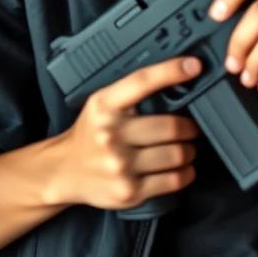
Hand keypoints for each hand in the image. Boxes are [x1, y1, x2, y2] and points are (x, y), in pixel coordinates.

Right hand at [50, 56, 200, 210]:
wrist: (64, 170)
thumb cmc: (90, 134)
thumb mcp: (101, 105)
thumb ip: (132, 94)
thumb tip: (178, 79)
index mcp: (103, 106)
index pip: (141, 81)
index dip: (171, 71)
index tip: (194, 66)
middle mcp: (110, 134)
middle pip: (172, 126)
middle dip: (189, 128)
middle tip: (187, 129)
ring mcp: (120, 164)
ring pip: (178, 154)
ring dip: (188, 152)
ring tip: (181, 149)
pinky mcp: (130, 190)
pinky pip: (175, 180)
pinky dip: (185, 173)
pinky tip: (178, 169)